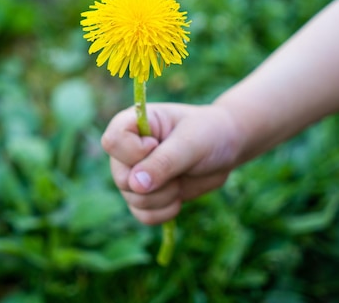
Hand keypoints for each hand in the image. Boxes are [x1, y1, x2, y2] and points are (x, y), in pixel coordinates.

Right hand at [101, 103, 243, 224]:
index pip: (112, 141)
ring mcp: (134, 174)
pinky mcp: (146, 195)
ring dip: (163, 197)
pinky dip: (164, 211)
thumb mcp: (190, 143)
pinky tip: (178, 197)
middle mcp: (127, 149)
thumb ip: (164, 161)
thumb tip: (135, 184)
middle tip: (178, 168)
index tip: (157, 145)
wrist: (226, 147)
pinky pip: (143, 215)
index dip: (134, 151)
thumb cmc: (208, 133)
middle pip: (120, 177)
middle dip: (155, 181)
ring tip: (181, 179)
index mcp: (132, 123)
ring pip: (133, 199)